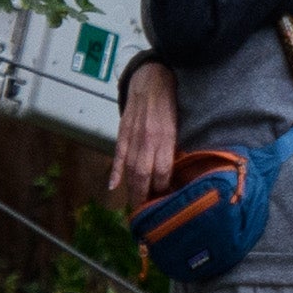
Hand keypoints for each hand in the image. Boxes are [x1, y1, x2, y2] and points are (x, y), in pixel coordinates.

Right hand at [111, 59, 178, 195]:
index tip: (166, 202)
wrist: (152, 78)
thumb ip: (173, 147)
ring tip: (134, 206)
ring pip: (130, 169)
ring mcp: (133, 137)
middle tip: (147, 214)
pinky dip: (114, 171)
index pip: (164, 172)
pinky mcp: (122, 131)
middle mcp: (148, 140)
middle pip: (145, 176)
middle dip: (145, 197)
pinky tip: (113, 186)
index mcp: (166, 138)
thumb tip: (174, 170)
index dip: (164, 189)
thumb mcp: (179, 125)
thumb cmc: (170, 103)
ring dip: (132, 189)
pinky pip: (117, 155)